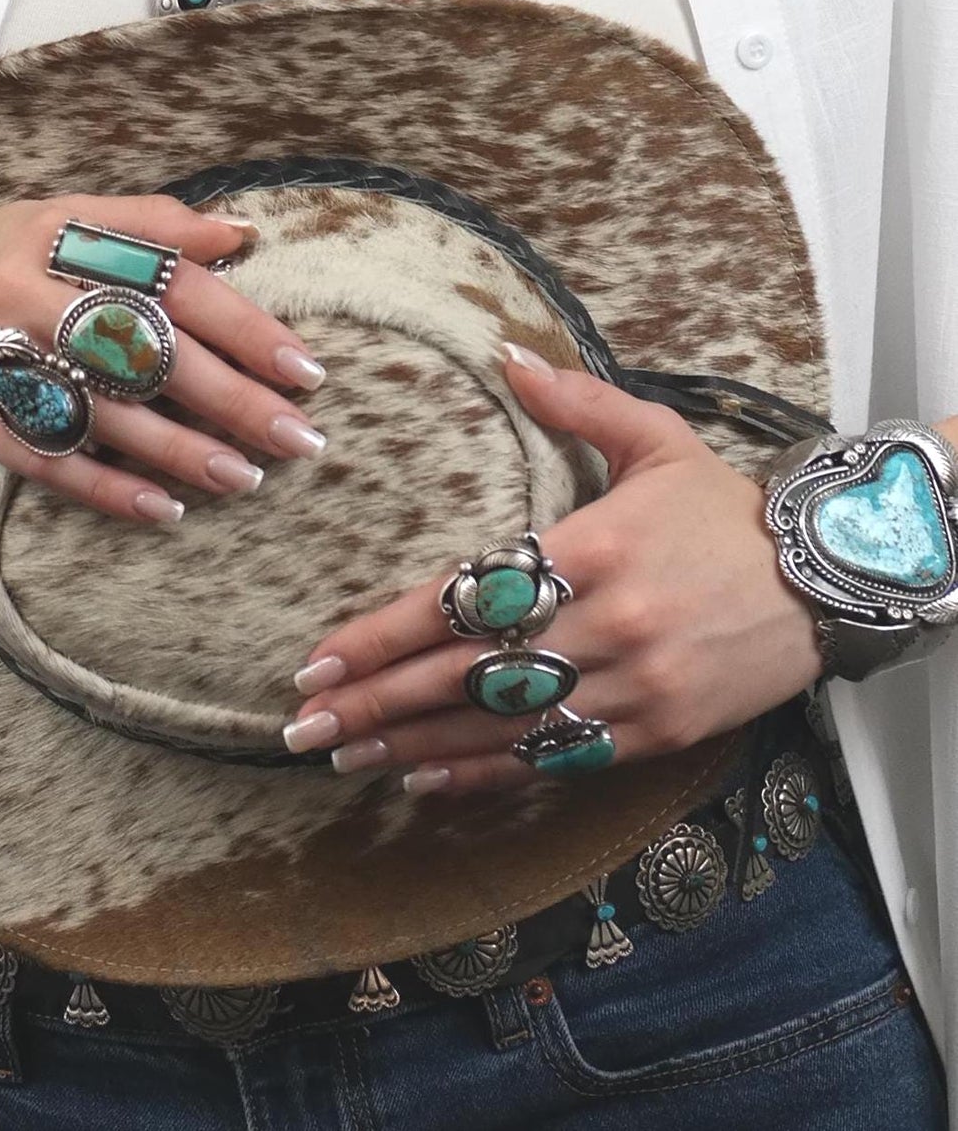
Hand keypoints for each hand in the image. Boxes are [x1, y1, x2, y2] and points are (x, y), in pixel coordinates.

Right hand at [0, 194, 326, 521]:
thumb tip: (243, 234)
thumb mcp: (50, 217)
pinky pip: (47, 457)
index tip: (304, 368)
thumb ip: (146, 223)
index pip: (169, 278)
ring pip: (102, 409)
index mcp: (57, 230)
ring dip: (182, 450)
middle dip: (232, 396)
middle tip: (300, 436)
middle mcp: (24, 286)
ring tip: (247, 478)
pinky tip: (166, 511)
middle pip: (146, 347)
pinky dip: (109, 489)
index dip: (243, 324)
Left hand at [284, 343, 823, 793]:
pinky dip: (487, 774)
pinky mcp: (656, 732)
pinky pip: (556, 759)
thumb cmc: (727, 509)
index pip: (459, 598)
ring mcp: (631, 686)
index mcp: (591, 545)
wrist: (834, 577)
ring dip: (413, 746)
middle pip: (464, 674)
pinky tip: (426, 781)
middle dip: (375, 702)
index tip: (319, 660)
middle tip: (302, 726)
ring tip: (342, 757)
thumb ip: (574, 403)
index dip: (381, 636)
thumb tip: (504, 354)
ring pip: (500, 727)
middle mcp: (604, 622)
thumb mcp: (657, 439)